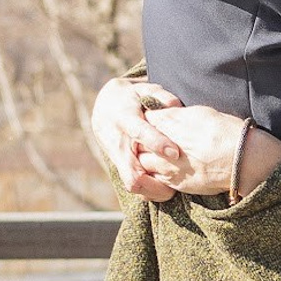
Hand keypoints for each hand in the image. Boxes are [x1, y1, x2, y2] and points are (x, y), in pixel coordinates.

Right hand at [91, 80, 185, 201]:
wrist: (105, 108)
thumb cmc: (131, 98)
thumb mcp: (143, 89)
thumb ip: (159, 95)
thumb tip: (175, 106)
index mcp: (125, 118)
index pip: (139, 133)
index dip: (156, 143)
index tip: (175, 153)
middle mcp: (118, 141)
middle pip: (132, 170)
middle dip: (154, 182)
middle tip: (176, 186)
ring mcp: (117, 157)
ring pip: (131, 183)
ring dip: (152, 191)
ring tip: (173, 190)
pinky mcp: (118, 166)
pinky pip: (131, 185)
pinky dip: (147, 192)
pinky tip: (164, 190)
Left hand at [146, 105, 280, 200]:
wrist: (244, 161)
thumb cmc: (229, 133)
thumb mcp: (204, 113)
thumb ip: (181, 114)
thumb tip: (170, 112)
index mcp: (173, 123)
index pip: (147, 117)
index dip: (149, 117)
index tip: (154, 118)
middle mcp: (166, 146)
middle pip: (140, 140)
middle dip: (143, 138)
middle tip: (151, 137)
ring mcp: (169, 167)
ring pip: (143, 161)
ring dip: (147, 156)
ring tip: (158, 154)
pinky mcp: (177, 183)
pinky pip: (155, 178)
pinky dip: (155, 172)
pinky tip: (166, 168)